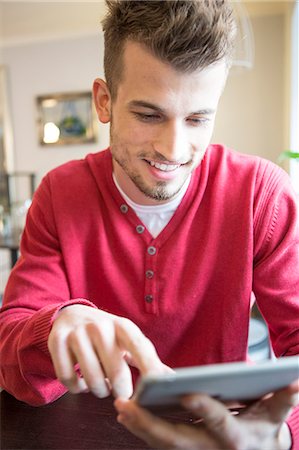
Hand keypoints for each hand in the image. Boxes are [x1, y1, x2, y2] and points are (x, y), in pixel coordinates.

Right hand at [48, 305, 169, 398]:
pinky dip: (77, 388)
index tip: (154, 389)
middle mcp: (100, 326)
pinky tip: (82, 380)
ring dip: (99, 390)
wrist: (72, 314)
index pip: (140, 347)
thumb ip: (148, 359)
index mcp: (122, 326)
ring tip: (101, 384)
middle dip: (121, 391)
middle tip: (121, 393)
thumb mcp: (127, 339)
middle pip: (116, 372)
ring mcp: (77, 333)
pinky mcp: (56, 342)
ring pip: (92, 381)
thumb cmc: (107, 333)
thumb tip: (171, 378)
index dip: (149, 369)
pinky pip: (68, 380)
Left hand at [115, 381, 298, 449]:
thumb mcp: (274, 415)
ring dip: (140, 428)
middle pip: (179, 440)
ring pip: (164, 445)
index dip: (205, 410)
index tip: (187, 393)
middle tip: (128, 406)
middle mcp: (212, 449)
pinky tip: (128, 416)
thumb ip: (282, 398)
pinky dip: (143, 431)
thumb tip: (296, 380)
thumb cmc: (264, 429)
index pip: (219, 423)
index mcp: (236, 438)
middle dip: (151, 425)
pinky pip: (161, 445)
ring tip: (121, 409)